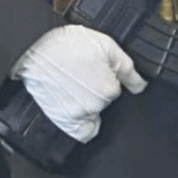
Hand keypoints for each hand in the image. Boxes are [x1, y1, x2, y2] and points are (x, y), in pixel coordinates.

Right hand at [14, 25, 145, 142]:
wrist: (36, 48)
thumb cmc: (68, 44)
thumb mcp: (107, 46)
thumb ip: (128, 69)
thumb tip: (141, 85)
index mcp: (109, 88)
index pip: (117, 89)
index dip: (108, 77)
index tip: (97, 69)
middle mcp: (95, 106)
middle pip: (106, 102)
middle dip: (99, 90)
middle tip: (84, 75)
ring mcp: (77, 116)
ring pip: (94, 113)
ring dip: (89, 103)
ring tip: (75, 86)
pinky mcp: (63, 121)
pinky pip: (83, 133)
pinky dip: (84, 125)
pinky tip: (77, 108)